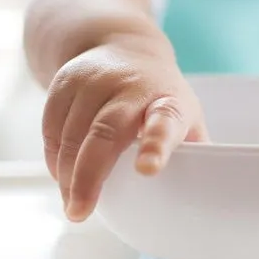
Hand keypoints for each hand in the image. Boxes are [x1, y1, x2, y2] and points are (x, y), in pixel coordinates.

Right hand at [42, 41, 206, 221]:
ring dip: (68, 176)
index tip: (148, 170)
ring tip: (74, 205)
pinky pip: (51, 129)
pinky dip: (54, 159)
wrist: (123, 46)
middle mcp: (129, 86)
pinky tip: (63, 178)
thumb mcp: (185, 116)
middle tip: (81, 212)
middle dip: (89, 176)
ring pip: (71, 135)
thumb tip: (207, 197)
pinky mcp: (64, 83)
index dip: (156, 144)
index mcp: (167, 100)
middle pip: (105, 132)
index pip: (164, 120)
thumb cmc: (160, 96)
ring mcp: (93, 82)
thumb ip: (193, 152)